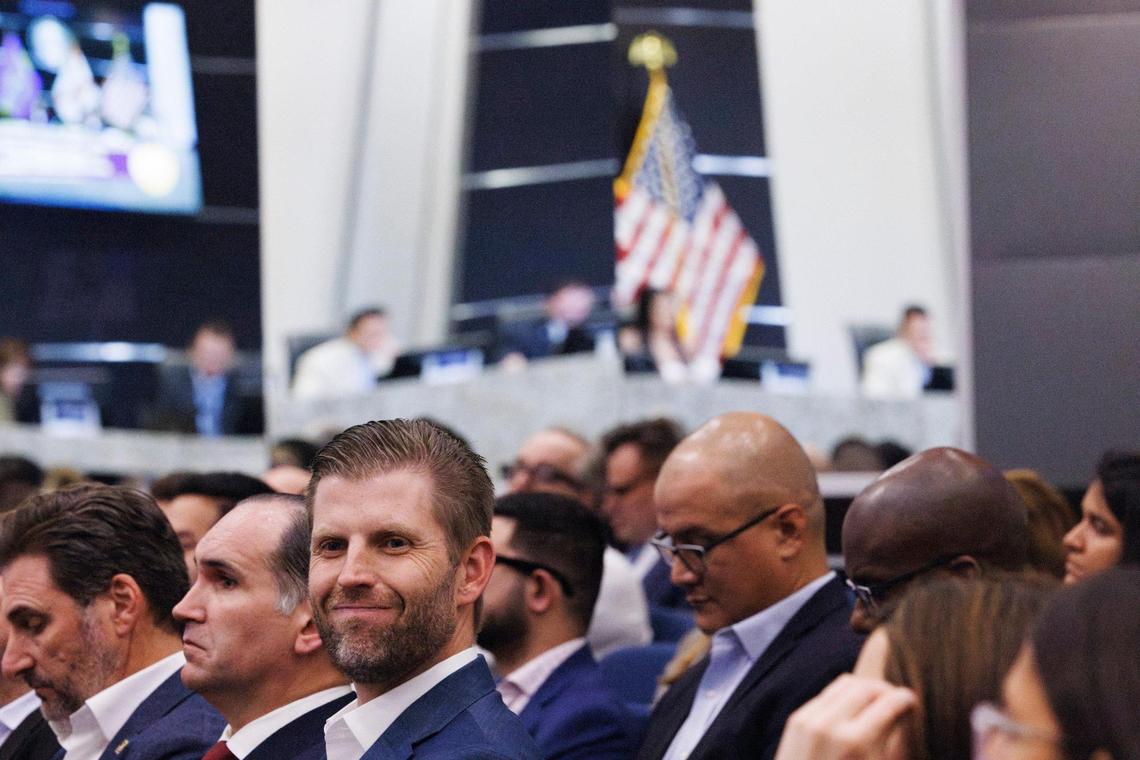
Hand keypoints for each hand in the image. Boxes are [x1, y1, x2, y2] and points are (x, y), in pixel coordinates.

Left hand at [774, 674, 916, 759]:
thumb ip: (888, 740)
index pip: (888, 703)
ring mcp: (810, 719)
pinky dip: (845, 696)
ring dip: (865, 688)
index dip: (905, 699)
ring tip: (877, 701)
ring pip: (846, 683)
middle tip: (896, 699)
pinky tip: (855, 708)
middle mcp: (830, 726)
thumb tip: (904, 712)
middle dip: (886, 690)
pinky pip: (827, 694)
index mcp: (855, 743)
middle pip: (867, 687)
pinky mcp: (797, 718)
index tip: (912, 701)